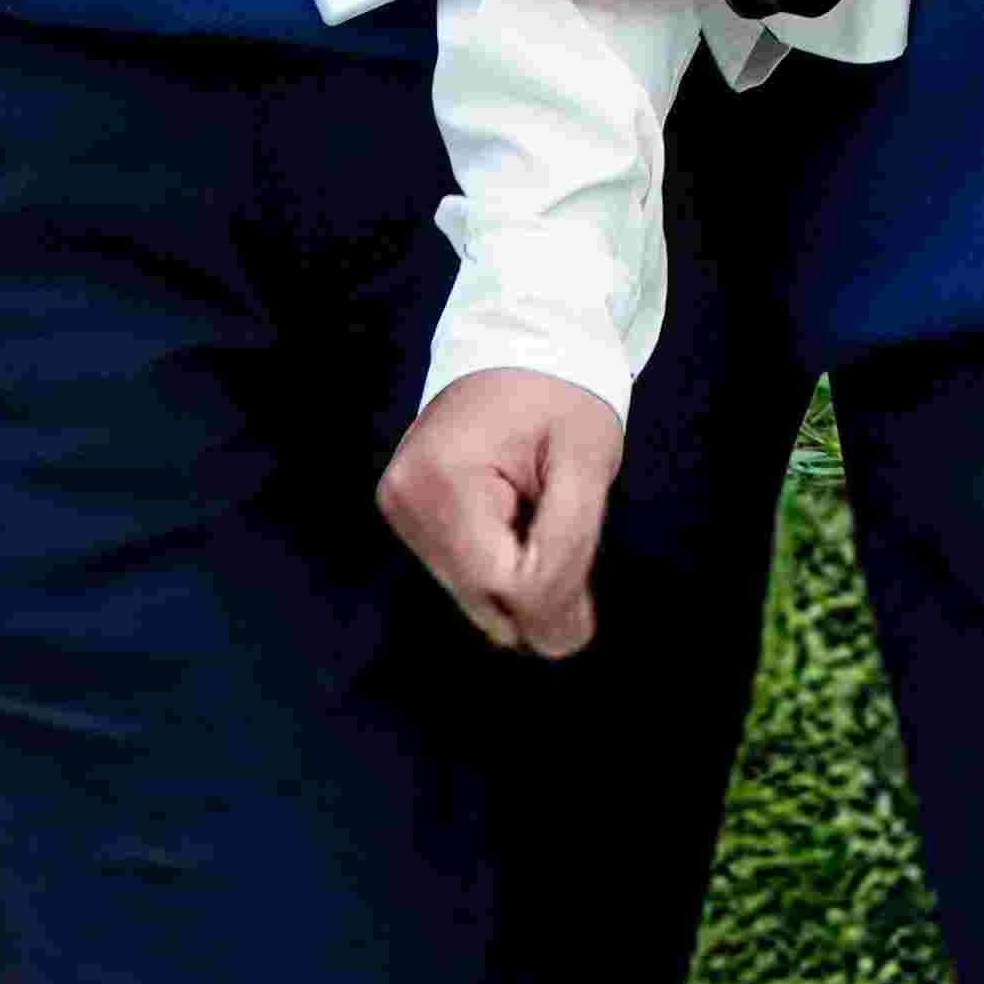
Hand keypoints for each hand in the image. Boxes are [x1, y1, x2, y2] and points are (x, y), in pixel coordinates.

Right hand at [381, 365, 619, 656]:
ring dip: (519, 570)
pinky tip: (514, 511)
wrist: (521, 337)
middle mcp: (404, 503)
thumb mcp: (585, 459)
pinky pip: (463, 574)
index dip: (561, 582)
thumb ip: (570, 551)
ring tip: (535, 502)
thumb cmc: (562, 391)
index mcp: (441, 481)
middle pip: (486, 599)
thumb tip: (558, 646)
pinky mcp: (405, 516)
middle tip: (561, 512)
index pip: (507, 583)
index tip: (584, 537)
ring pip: (474, 595)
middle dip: (539, 577)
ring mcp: (398, 511)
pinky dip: (499, 560)